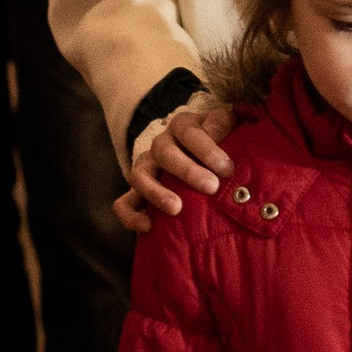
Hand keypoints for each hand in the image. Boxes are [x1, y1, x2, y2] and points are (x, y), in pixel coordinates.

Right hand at [118, 92, 233, 232]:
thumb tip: (215, 132)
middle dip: (188, 170)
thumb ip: (221, 124)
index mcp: (181, 126)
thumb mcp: (224, 125)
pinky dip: (131, 216)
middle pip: (165, 153)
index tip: (226, 168)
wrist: (201, 156)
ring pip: (139, 176)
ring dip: (156, 192)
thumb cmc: (219, 142)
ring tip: (177, 208)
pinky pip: (124, 204)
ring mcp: (146, 169)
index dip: (207, 149)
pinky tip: (149, 227)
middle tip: (211, 187)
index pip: (189, 132)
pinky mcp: (137, 193)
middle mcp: (160, 145)